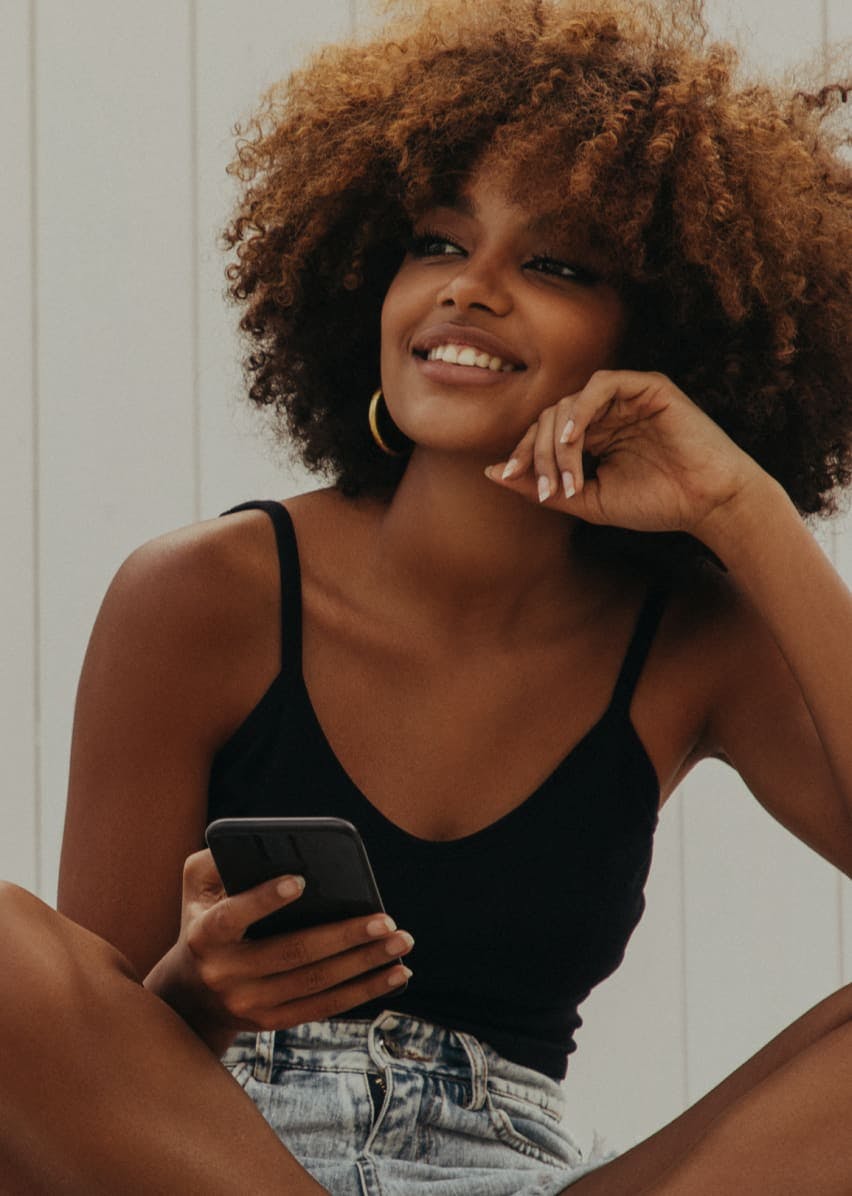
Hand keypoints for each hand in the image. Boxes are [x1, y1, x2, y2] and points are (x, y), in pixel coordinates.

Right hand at [147, 849, 413, 1052]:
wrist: (189, 993)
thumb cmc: (206, 917)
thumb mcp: (198, 886)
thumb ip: (222, 859)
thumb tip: (271, 846)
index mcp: (205, 934)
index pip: (234, 915)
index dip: (265, 899)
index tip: (302, 880)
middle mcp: (225, 973)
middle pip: (292, 954)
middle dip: (344, 936)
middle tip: (386, 920)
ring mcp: (249, 1003)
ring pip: (315, 984)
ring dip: (364, 964)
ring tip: (400, 943)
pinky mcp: (270, 1022)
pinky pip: (323, 1006)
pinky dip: (363, 991)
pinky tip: (395, 974)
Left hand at [485, 369, 763, 538]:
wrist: (708, 504)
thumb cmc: (656, 504)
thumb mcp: (589, 501)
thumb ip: (543, 487)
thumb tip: (491, 473)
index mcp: (591, 436)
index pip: (541, 433)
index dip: (522, 453)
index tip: (511, 478)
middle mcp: (604, 413)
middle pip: (548, 417)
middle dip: (539, 454)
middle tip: (552, 490)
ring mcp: (625, 397)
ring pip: (568, 403)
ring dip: (558, 441)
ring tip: (568, 476)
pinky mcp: (647, 387)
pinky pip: (600, 385)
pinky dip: (580, 410)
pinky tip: (574, 440)